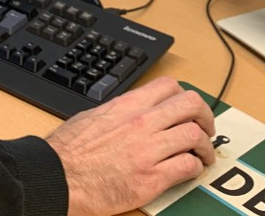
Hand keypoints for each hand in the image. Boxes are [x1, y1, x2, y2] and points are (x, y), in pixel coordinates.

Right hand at [45, 77, 214, 215]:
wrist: (58, 176)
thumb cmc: (69, 151)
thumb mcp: (94, 116)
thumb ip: (120, 112)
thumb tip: (133, 111)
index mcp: (127, 105)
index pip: (169, 86)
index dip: (185, 96)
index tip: (189, 109)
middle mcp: (141, 122)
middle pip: (191, 106)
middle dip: (206, 117)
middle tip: (206, 129)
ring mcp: (148, 150)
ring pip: (196, 136)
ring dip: (205, 147)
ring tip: (203, 155)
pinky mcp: (151, 178)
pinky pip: (188, 167)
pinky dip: (195, 168)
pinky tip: (190, 171)